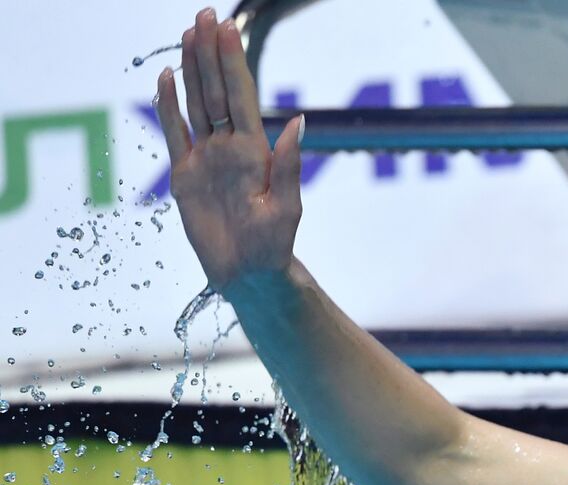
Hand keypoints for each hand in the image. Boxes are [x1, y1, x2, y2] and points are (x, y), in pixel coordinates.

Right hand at [153, 7, 302, 290]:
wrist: (250, 274)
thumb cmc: (274, 245)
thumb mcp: (286, 206)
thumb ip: (288, 164)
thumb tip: (298, 121)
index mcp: (254, 151)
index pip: (241, 96)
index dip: (232, 62)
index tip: (227, 28)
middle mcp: (229, 147)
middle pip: (216, 90)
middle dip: (211, 53)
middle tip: (205, 15)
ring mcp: (206, 158)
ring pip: (196, 104)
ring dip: (192, 69)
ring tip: (188, 34)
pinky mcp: (186, 174)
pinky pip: (175, 133)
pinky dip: (169, 106)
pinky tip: (167, 79)